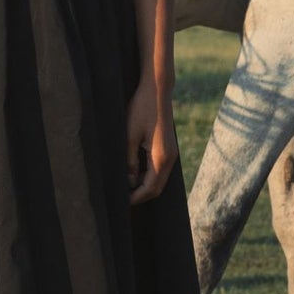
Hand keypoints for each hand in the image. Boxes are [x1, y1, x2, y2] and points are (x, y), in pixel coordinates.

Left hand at [125, 83, 177, 204]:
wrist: (157, 90)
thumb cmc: (141, 109)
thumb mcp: (129, 136)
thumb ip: (129, 161)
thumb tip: (129, 182)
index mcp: (161, 157)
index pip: (150, 188)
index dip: (136, 198)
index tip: (122, 203)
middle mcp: (170, 158)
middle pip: (157, 187)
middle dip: (141, 195)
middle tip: (123, 199)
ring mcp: (171, 153)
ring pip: (158, 178)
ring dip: (144, 185)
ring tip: (125, 186)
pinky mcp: (168, 147)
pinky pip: (159, 168)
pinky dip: (148, 175)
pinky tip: (133, 172)